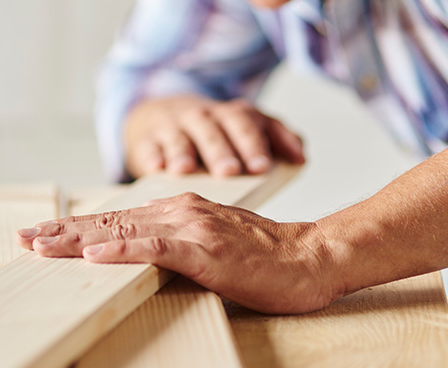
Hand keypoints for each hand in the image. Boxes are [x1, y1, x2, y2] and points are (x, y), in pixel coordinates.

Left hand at [16, 193, 340, 313]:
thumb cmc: (261, 258)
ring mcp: (191, 227)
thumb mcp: (207, 245)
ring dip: (79, 239)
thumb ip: (172, 241)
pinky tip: (96, 255)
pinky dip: (124, 250)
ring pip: (123, 231)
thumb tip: (135, 250)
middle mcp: (178, 211)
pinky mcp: (205, 249)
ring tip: (42, 245)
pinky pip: (157, 248)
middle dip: (61, 231)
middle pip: (107, 222)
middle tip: (22, 238)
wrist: (309, 257)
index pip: (113, 220)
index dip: (73, 227)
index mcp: (176, 210)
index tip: (39, 235)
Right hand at [123, 95, 304, 178]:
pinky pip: (149, 147)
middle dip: (221, 150)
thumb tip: (301, 157)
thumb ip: (276, 138)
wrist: (161, 117)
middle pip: (212, 130)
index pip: (246, 124)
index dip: (254, 144)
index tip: (261, 167)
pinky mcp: (146, 140)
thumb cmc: (213, 132)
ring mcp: (172, 126)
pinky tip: (156, 169)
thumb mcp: (245, 127)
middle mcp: (202, 116)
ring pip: (178, 137)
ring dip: (182, 152)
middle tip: (229, 171)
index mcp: (231, 115)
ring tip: (185, 170)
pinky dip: (152, 157)